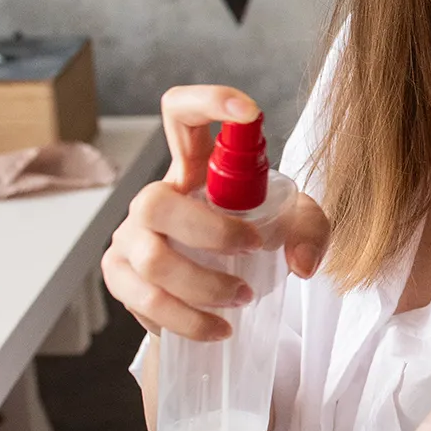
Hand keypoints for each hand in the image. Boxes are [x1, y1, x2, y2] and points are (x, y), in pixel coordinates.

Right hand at [101, 84, 330, 339]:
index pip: (181, 115)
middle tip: (252, 249)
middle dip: (210, 231)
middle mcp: (154, 197)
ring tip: (243, 298)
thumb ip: (309, 231)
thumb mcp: (294, 227)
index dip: (207, 102)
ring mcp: (130, 236)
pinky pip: (146, 300)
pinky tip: (218, 328)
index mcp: (193, 169)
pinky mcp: (120, 276)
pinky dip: (189, 320)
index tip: (251, 112)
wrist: (219, 295)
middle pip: (156, 200)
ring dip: (204, 285)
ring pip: (152, 259)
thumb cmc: (253, 244)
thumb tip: (302, 263)